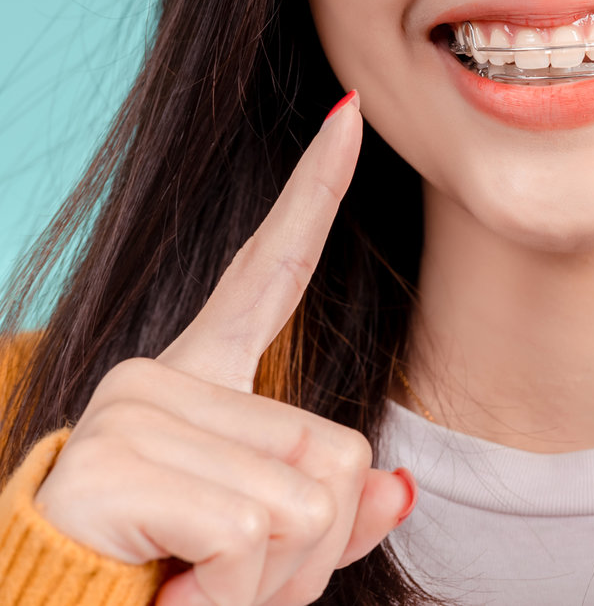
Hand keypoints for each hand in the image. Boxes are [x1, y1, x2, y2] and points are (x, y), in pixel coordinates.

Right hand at [33, 92, 416, 605]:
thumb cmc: (163, 579)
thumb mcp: (266, 549)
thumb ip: (333, 512)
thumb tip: (400, 486)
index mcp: (197, 381)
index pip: (269, 271)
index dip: (314, 194)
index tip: (349, 115)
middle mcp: (158, 377)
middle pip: (334, 450)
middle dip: (310, 543)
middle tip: (227, 571)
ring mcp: (132, 411)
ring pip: (303, 501)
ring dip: (272, 576)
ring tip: (197, 582)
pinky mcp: (113, 461)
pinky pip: (251, 529)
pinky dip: (234, 588)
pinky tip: (172, 588)